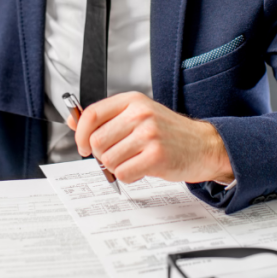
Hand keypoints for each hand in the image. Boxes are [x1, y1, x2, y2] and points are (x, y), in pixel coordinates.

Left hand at [70, 92, 233, 183]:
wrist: (203, 145)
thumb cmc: (169, 133)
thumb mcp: (138, 115)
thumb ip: (106, 118)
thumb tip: (73, 120)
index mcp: (132, 101)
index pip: (92, 115)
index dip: (80, 134)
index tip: (82, 146)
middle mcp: (140, 114)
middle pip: (97, 141)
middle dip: (102, 154)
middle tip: (119, 154)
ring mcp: (149, 135)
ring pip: (108, 160)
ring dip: (117, 166)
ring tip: (134, 160)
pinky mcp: (156, 156)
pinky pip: (124, 173)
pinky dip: (128, 176)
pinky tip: (141, 168)